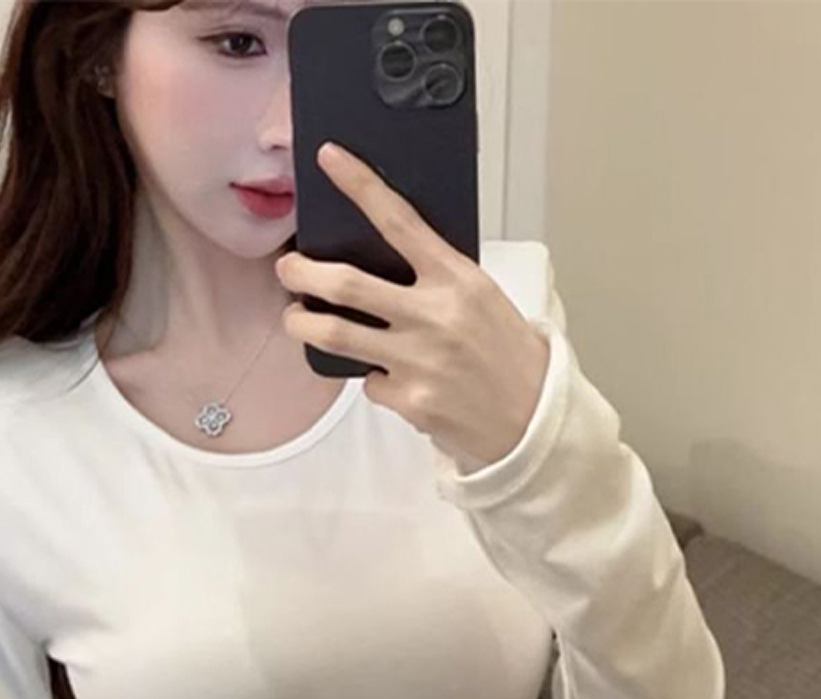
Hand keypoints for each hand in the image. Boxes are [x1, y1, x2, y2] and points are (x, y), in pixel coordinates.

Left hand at [274, 141, 550, 475]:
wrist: (532, 417)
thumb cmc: (505, 353)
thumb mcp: (481, 298)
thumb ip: (436, 277)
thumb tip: (382, 259)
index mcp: (456, 279)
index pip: (399, 221)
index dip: (359, 185)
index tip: (329, 159)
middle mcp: (433, 315)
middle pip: (345, 283)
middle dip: (301, 272)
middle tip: (287, 267)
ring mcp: (418, 360)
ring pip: (335, 333)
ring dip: (302, 323)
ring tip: (295, 318)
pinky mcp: (409, 401)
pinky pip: (369, 382)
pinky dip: (372, 378)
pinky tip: (391, 379)